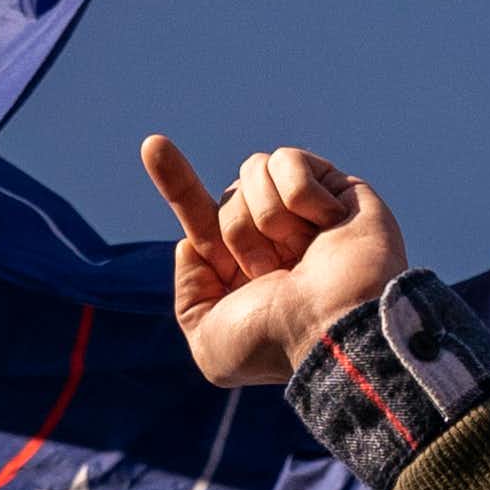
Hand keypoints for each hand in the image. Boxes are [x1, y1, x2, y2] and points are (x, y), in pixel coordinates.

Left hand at [141, 136, 407, 385]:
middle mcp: (273, 238)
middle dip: (236, 231)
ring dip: (266, 215)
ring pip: (253, 170)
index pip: (200, 216)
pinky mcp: (338, 188)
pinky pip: (288, 161)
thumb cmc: (274, 344)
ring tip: (298, 253)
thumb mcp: (210, 343)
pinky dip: (299, 195)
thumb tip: (192, 244)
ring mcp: (306, 212)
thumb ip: (190, 297)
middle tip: (268, 273)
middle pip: (227, 195)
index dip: (177, 182)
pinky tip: (326, 226)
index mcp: (242, 269)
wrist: (332, 329)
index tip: (152, 146)